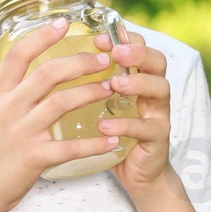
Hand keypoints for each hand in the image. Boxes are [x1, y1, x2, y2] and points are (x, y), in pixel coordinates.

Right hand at [0, 18, 129, 211]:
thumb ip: (10, 90)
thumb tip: (34, 65)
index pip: (19, 54)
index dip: (43, 35)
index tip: (66, 22)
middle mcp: (6, 108)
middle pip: (49, 73)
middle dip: (81, 62)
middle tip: (104, 59)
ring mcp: (20, 133)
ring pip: (62, 103)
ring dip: (91, 92)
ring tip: (111, 88)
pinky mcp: (33, 158)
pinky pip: (71, 147)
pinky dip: (95, 143)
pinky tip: (113, 139)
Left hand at [91, 30, 173, 202]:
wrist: (137, 174)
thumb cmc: (113, 134)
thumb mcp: (101, 104)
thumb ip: (88, 83)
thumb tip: (50, 60)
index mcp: (138, 77)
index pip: (139, 46)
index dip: (123, 38)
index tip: (99, 38)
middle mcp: (153, 90)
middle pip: (157, 61)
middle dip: (138, 53)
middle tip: (117, 52)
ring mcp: (159, 113)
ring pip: (160, 89)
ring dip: (138, 83)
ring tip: (115, 84)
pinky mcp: (158, 139)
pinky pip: (147, 128)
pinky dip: (127, 124)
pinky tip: (106, 126)